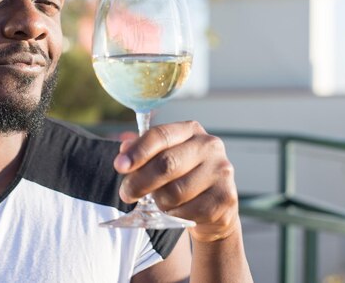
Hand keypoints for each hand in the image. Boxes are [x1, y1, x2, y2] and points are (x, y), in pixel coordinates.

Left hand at [114, 121, 239, 242]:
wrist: (214, 207)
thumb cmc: (181, 178)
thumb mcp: (163, 159)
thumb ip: (142, 152)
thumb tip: (124, 150)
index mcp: (190, 130)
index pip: (160, 135)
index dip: (137, 151)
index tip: (119, 166)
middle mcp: (210, 145)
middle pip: (166, 164)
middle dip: (139, 182)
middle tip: (126, 194)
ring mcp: (221, 171)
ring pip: (174, 192)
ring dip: (158, 201)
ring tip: (158, 202)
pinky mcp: (226, 197)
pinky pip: (187, 211)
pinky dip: (174, 215)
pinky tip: (177, 211)